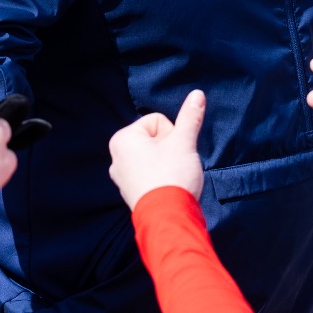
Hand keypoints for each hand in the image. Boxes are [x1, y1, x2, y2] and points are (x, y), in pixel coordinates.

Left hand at [108, 90, 204, 208]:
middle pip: (153, 139)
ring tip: (171, 178)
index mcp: (123, 139)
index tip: (174, 152)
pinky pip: (149, 176)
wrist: (169, 218)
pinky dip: (160, 179)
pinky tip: (167, 189)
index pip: (156, 121)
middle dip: (169, 149)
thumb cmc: (172, 176)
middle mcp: (116, 157)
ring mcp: (121, 177)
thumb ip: (190, 117)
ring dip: (166, 164)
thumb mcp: (184, 141)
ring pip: (153, 157)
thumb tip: (197, 94)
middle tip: (175, 165)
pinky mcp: (130, 193)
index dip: (172, 134)